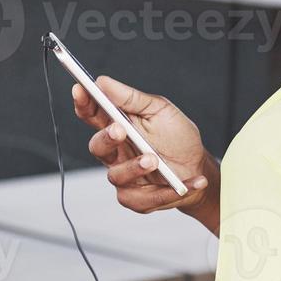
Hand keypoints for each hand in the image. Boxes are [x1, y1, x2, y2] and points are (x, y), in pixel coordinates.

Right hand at [72, 74, 211, 214]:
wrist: (199, 168)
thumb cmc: (177, 138)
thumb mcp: (160, 110)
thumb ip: (132, 98)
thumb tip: (103, 81)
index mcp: (118, 126)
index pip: (92, 115)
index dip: (83, 103)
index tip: (81, 89)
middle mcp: (116, 153)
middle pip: (97, 146)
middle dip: (106, 138)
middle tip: (120, 129)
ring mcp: (124, 177)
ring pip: (116, 175)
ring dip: (135, 167)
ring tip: (155, 159)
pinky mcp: (137, 199)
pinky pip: (143, 198)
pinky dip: (168, 191)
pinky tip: (190, 182)